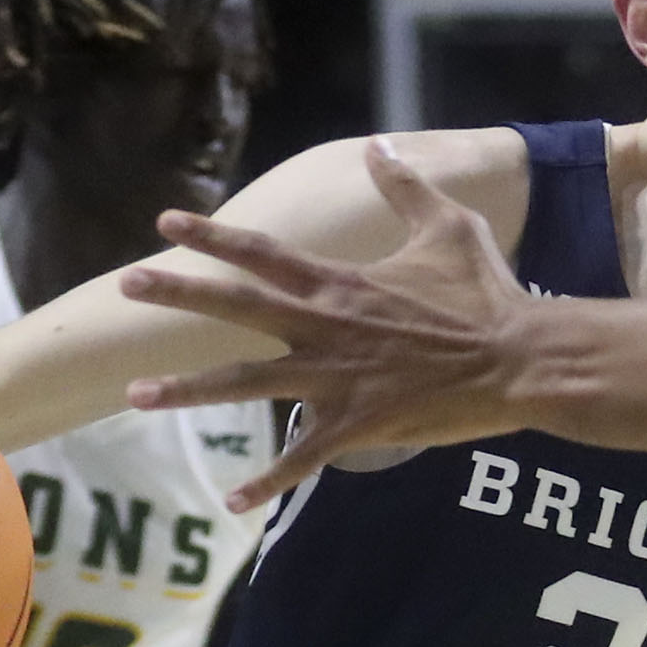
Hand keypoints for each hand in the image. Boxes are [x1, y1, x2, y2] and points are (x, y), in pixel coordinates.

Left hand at [112, 148, 536, 508]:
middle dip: (178, 293)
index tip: (167, 221)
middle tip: (126, 283)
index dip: (213, 236)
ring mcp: (337, 379)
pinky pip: (302, 458)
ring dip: (188, 391)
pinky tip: (233, 501)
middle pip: (237, 308)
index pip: (263, 253)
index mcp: (342, 282)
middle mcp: (326, 327)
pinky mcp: (357, 425)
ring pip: (248, 386)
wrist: (520, 360)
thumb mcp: (448, 227)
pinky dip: (268, 482)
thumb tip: (378, 146)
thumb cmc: (488, 294)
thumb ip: (404, 187)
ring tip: (137, 393)